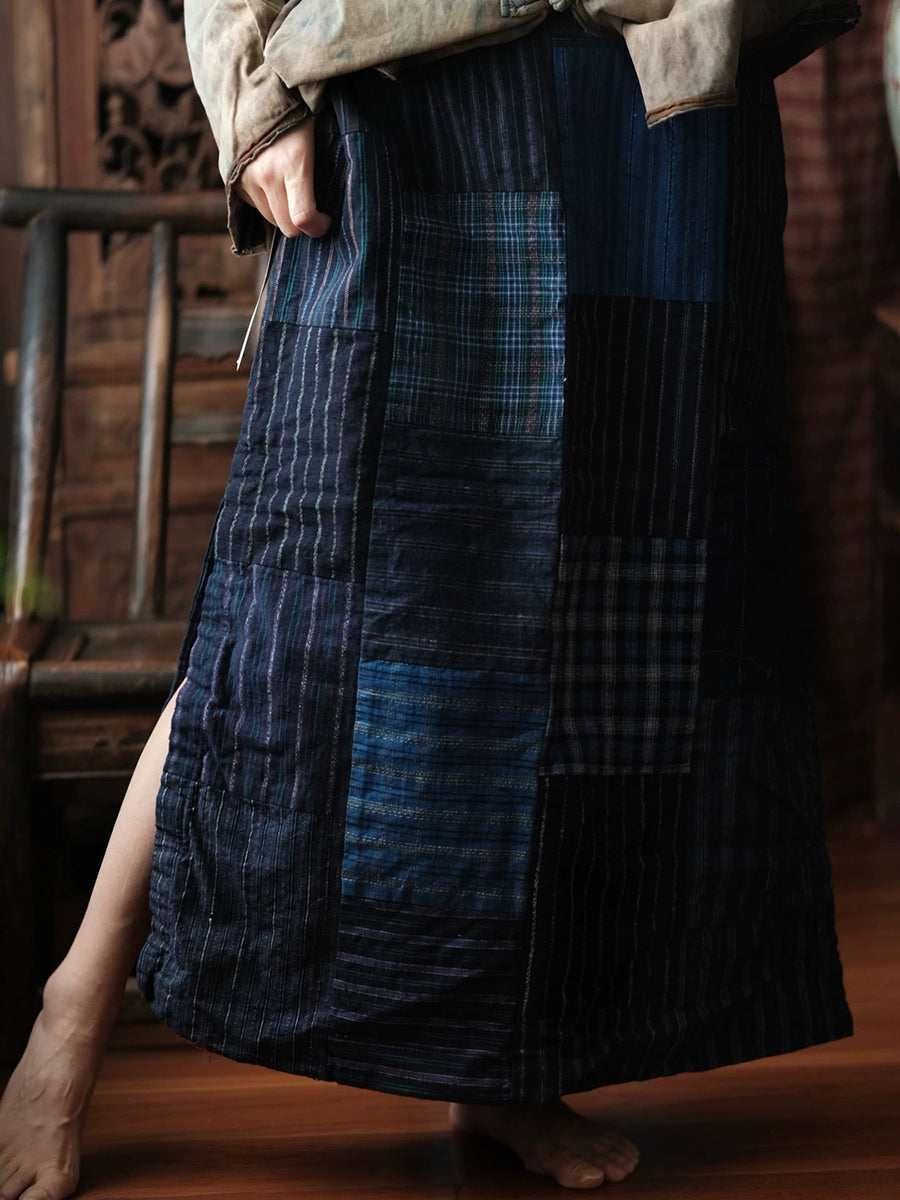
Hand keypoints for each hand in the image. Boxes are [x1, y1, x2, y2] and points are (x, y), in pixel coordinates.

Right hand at [234, 117, 331, 238]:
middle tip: (313, 210)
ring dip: (284, 213)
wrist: (254, 89)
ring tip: (292, 193)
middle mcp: (267, 174)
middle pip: (286, 226)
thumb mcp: (316, 138)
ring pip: (271, 219)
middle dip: (302, 224)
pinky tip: (274, 183)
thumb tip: (328, 206)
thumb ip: (320, 172)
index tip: (326, 220)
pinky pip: (255, 207)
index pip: (302, 217)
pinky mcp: (235, 179)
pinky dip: (267, 203)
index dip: (317, 227)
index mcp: (293, 162)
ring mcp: (248, 178)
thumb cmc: (297, 114)